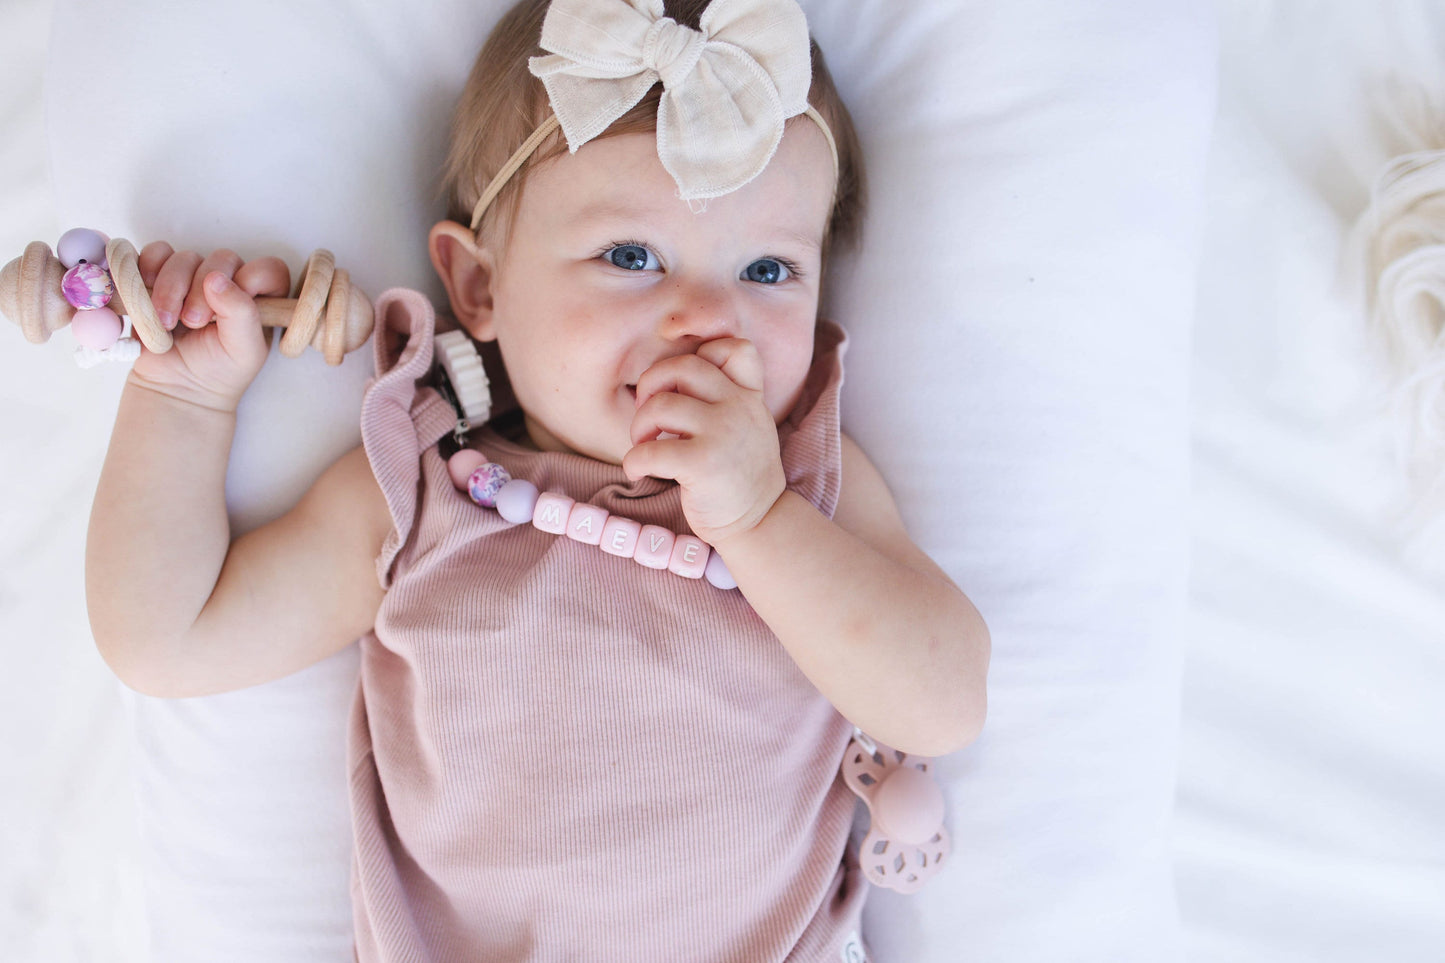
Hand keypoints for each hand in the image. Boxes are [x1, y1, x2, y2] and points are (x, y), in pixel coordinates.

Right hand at [126, 243, 290, 411]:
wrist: (176, 387)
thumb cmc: (218, 371)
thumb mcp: (243, 351)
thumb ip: (241, 314)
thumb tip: (216, 278)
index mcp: (260, 298)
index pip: (268, 269)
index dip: (253, 279)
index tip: (231, 306)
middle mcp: (230, 282)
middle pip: (221, 258)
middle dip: (202, 291)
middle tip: (193, 323)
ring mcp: (194, 276)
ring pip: (184, 257)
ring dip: (171, 288)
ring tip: (166, 323)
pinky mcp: (160, 276)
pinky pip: (155, 253)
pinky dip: (147, 271)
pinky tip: (147, 298)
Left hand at [623, 338, 786, 546]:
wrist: (761, 521)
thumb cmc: (741, 474)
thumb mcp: (749, 425)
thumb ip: (727, 398)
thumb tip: (671, 378)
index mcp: (748, 395)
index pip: (733, 347)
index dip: (700, 349)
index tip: (676, 381)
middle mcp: (739, 407)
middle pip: (682, 366)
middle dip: (651, 386)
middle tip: (648, 416)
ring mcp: (722, 433)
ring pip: (659, 405)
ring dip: (638, 426)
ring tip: (643, 445)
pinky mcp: (703, 464)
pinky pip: (649, 451)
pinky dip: (633, 462)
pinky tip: (638, 472)